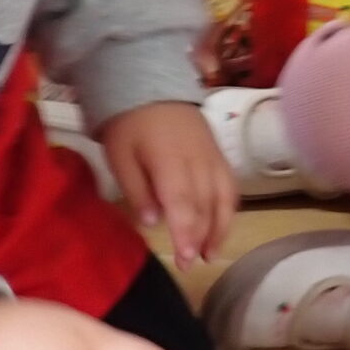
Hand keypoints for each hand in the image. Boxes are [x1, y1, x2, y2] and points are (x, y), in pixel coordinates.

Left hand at [101, 101, 235, 267]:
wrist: (151, 84)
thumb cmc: (129, 124)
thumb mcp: (120, 156)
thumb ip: (137, 190)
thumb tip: (153, 222)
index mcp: (171, 161)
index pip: (184, 204)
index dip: (187, 233)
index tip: (185, 259)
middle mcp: (198, 161)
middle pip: (206, 205)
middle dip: (201, 238)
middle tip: (191, 265)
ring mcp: (213, 157)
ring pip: (224, 198)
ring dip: (220, 228)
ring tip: (210, 254)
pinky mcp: (219, 155)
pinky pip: (230, 185)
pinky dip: (228, 209)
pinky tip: (221, 227)